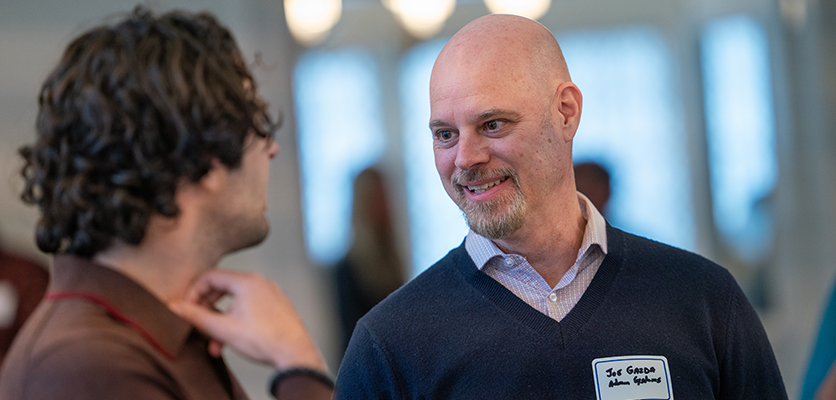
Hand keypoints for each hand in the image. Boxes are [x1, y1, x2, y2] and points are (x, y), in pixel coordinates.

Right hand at [169, 269, 326, 371]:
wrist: (294, 354)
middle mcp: (260, 283)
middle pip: (222, 288)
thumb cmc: (264, 339)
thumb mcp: (223, 328)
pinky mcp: (276, 306)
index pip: (210, 276)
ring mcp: (270, 294)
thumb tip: (175, 307)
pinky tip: (231, 339)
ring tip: (214, 342)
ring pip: (236, 301)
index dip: (193, 292)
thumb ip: (196, 316)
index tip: (186, 308)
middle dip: (206, 308)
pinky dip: (236, 320)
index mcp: (247, 282)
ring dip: (221, 319)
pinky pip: (249, 307)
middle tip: (196, 323)